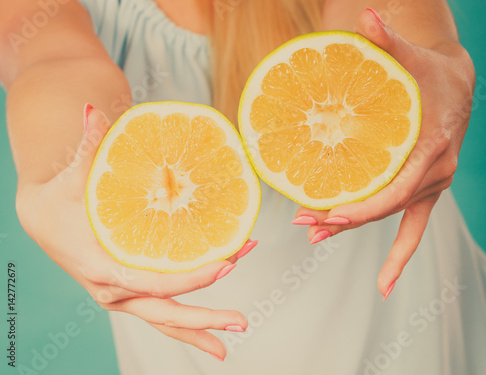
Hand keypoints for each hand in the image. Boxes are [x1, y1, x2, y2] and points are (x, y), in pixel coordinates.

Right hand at [15, 105, 257, 360]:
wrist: (41, 217)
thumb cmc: (61, 197)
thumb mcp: (74, 175)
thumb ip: (90, 145)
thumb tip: (92, 111)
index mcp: (101, 267)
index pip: (152, 281)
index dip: (189, 277)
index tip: (227, 263)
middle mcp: (112, 290)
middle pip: (163, 312)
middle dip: (204, 317)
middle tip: (242, 319)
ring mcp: (122, 296)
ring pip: (164, 319)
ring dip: (201, 325)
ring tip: (236, 328)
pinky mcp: (130, 293)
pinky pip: (161, 314)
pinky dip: (187, 322)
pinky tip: (212, 332)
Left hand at [294, 9, 474, 297]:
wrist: (457, 88)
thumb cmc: (434, 74)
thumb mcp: (415, 58)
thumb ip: (390, 42)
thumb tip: (368, 13)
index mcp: (432, 149)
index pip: (396, 191)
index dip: (363, 207)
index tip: (329, 214)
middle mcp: (435, 174)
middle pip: (385, 208)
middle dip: (345, 219)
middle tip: (306, 225)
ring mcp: (431, 188)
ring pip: (390, 219)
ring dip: (353, 229)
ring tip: (315, 235)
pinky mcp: (424, 192)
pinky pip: (413, 230)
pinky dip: (399, 256)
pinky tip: (384, 284)